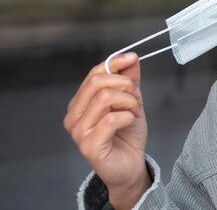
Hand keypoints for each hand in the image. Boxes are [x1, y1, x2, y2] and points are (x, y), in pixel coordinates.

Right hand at [64, 53, 150, 209]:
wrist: (131, 165)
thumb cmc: (127, 134)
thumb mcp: (131, 101)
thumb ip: (129, 79)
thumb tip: (131, 57)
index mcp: (80, 103)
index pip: (94, 74)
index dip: (114, 63)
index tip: (132, 59)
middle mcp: (74, 116)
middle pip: (96, 82)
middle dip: (124, 84)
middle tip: (136, 97)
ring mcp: (79, 131)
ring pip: (104, 98)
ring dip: (128, 101)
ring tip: (134, 112)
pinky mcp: (89, 145)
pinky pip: (111, 119)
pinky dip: (127, 116)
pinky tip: (130, 122)